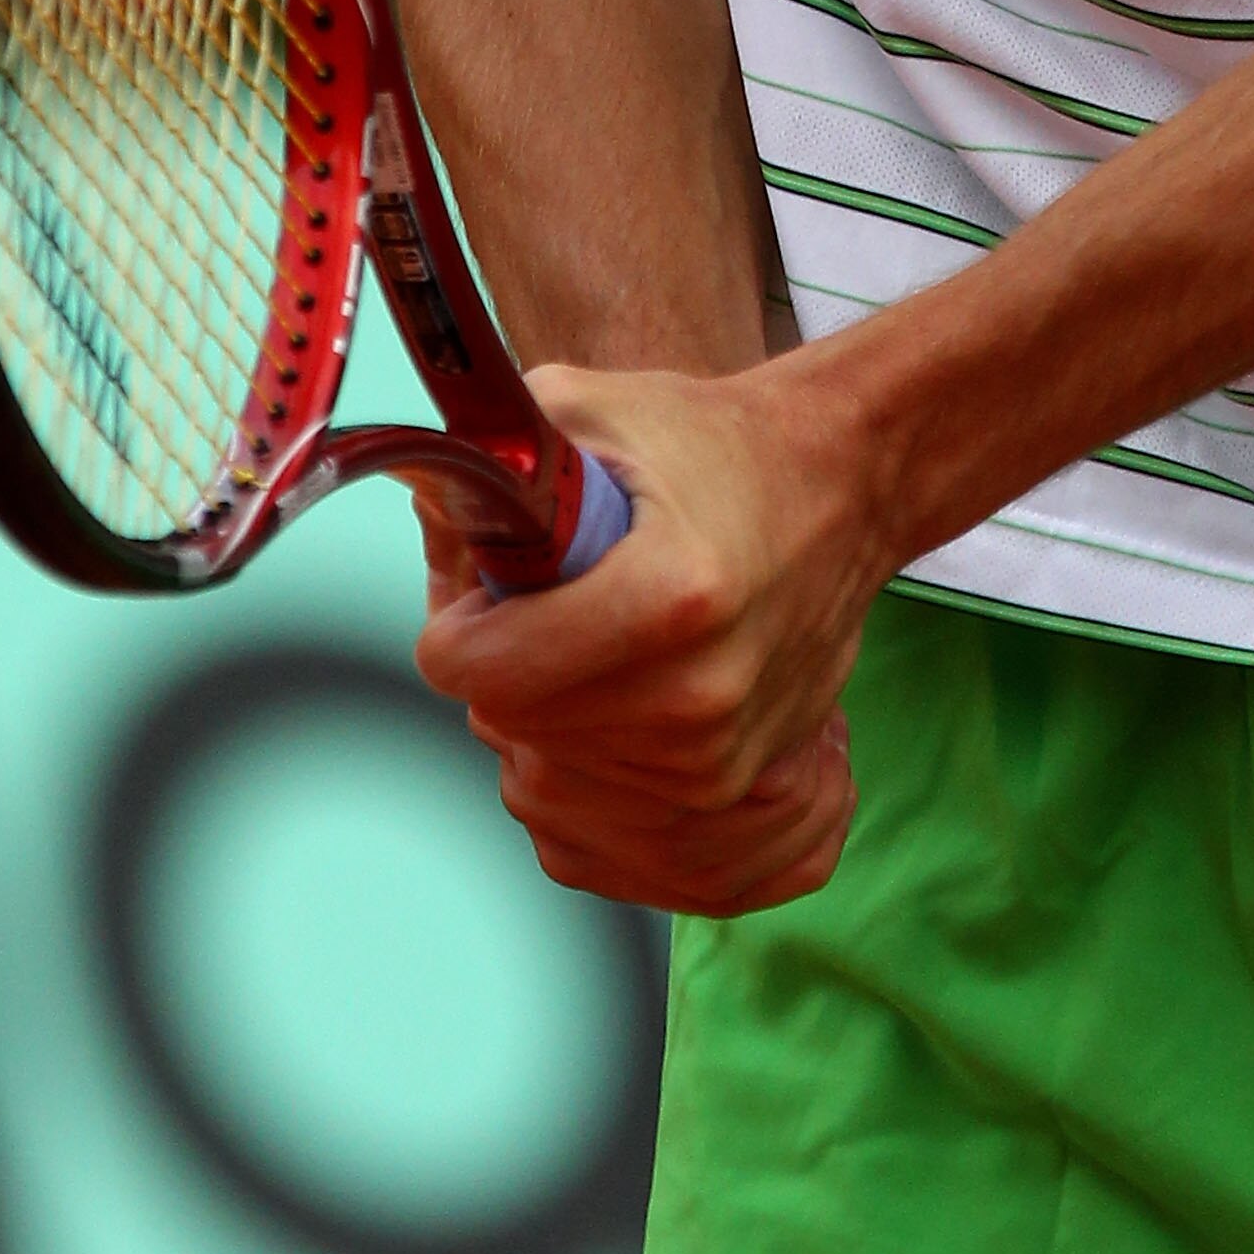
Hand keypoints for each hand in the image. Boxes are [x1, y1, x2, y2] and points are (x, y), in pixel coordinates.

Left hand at [411, 354, 887, 916]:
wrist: (839, 491)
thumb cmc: (714, 449)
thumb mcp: (593, 410)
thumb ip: (486, 463)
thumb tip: (415, 509)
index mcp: (669, 598)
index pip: (478, 671)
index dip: (466, 625)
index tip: (496, 592)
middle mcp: (696, 705)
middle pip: (504, 728)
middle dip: (508, 669)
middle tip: (565, 610)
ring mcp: (716, 773)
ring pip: (538, 787)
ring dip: (546, 726)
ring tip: (606, 652)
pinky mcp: (734, 813)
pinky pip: (592, 843)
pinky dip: (584, 788)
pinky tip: (622, 716)